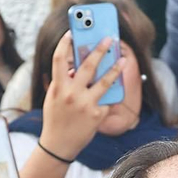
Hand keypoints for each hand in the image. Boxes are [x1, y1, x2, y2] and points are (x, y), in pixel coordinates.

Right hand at [38, 32, 123, 158]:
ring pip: (105, 81)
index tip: (71, 32)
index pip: (59, 60)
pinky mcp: (97, 114)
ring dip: (115, 68)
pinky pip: (106, 99)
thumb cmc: (56, 119)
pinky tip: (114, 91)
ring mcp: (86, 104)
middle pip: (87, 66)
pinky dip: (109, 95)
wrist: (59, 145)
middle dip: (99, 50)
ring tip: (123, 59)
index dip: (64, 44)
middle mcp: (72, 94)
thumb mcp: (54, 98)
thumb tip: (77, 69)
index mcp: (58, 88)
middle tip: (108, 39)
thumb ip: (63, 83)